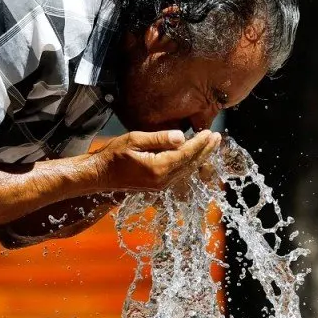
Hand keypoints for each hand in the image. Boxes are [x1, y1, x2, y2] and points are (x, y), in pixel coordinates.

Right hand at [93, 130, 221, 191]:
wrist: (99, 174)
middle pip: (190, 163)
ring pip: (187, 170)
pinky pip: (179, 173)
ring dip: (200, 157)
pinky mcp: (158, 185)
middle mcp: (163, 179)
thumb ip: (159, 138)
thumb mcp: (135, 140)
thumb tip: (182, 137)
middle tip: (217, 137)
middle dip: (205, 150)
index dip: (200, 143)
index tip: (210, 132)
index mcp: (158, 167)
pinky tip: (194, 156)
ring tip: (211, 145)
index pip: (186, 153)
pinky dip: (190, 163)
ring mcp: (161, 185)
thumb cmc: (113, 155)